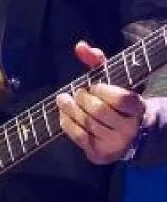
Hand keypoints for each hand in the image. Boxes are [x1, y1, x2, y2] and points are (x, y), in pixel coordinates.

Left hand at [56, 41, 145, 164]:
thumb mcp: (113, 78)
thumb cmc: (118, 100)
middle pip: (99, 111)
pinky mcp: (101, 155)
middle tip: (75, 92)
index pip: (120, 98)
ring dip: (70, 109)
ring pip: (87, 124)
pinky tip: (64, 114)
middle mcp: (129, 129)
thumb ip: (98, 61)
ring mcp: (115, 145)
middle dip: (82, 98)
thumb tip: (79, 46)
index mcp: (137, 109)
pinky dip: (67, 123)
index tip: (93, 86)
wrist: (131, 133)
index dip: (102, 90)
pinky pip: (79, 137)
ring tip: (63, 100)